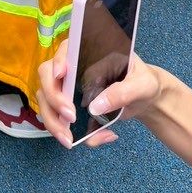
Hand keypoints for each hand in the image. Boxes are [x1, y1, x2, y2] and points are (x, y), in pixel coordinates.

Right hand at [36, 52, 163, 147]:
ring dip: (53, 122)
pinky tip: (95, 138)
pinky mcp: (69, 106)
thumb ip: (121, 93)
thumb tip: (94, 108)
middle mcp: (72, 67)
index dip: (58, 62)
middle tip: (70, 119)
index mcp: (88, 52)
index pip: (65, 51)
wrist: (145, 99)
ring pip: (46, 101)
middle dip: (53, 99)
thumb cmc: (143, 82)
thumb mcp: (141, 85)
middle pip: (47, 78)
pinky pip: (58, 118)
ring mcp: (68, 88)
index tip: (61, 76)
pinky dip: (67, 132)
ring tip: (69, 141)